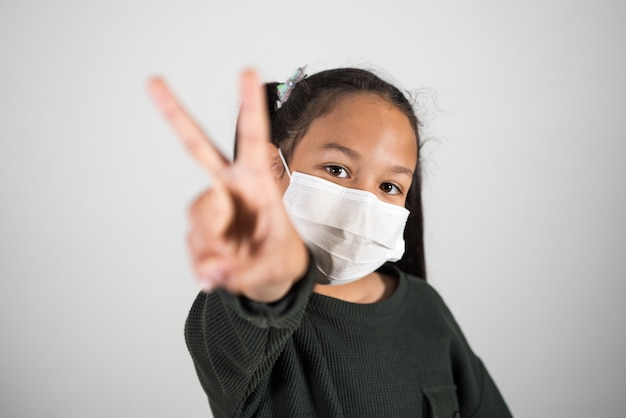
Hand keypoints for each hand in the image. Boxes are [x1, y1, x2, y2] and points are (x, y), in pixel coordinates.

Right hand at [148, 70, 307, 302]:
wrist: (271, 280)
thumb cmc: (280, 260)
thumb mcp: (275, 267)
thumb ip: (243, 272)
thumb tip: (210, 274)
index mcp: (258, 181)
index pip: (253, 137)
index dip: (249, 105)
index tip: (246, 71)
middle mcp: (230, 187)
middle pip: (197, 147)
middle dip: (175, 114)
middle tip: (153, 81)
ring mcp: (212, 207)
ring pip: (198, 217)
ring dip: (211, 247)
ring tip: (230, 268)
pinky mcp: (199, 229)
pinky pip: (194, 245)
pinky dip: (205, 265)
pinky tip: (217, 274)